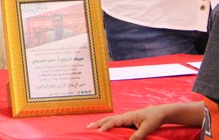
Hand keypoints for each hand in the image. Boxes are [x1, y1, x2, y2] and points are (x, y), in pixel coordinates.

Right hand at [88, 103, 203, 138]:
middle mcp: (124, 116)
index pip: (113, 122)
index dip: (105, 126)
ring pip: (110, 120)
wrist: (159, 112)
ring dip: (100, 122)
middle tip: (88, 127)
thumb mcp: (147, 128)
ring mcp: (125, 118)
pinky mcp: (127, 120)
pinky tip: (104, 127)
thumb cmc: (154, 119)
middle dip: (98, 123)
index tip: (98, 132)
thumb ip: (138, 135)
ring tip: (92, 126)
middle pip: (108, 119)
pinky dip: (106, 123)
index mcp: (127, 117)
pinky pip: (114, 122)